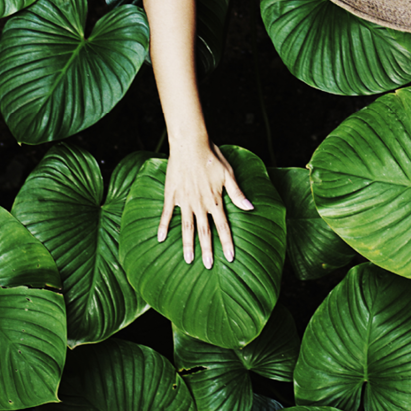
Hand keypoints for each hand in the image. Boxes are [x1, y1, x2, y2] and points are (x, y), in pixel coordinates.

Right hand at [157, 137, 252, 268]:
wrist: (190, 144)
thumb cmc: (211, 156)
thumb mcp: (228, 174)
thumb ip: (237, 193)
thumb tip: (250, 208)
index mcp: (215, 200)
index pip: (223, 226)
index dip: (226, 242)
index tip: (230, 257)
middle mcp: (200, 204)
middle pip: (204, 232)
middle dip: (207, 250)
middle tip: (208, 266)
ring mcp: (184, 200)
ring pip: (187, 227)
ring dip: (187, 244)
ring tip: (187, 260)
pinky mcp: (172, 194)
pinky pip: (167, 213)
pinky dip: (164, 226)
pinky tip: (160, 238)